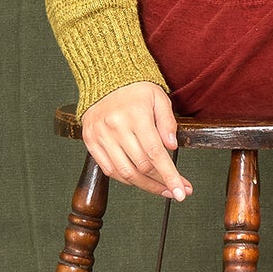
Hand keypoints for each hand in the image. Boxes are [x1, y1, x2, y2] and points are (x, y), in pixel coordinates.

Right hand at [81, 82, 191, 200]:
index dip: (169, 175)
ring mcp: (100, 136)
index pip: (155, 153)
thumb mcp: (159, 98)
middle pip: (141, 166)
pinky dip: (126, 179)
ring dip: (146, 186)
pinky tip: (141, 180)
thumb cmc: (135, 90)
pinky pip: (109, 170)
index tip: (181, 191)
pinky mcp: (90, 141)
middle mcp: (115, 127)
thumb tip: (172, 146)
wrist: (104, 80)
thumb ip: (167, 122)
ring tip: (162, 189)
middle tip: (178, 191)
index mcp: (135, 115)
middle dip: (162, 183)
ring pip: (125, 173)